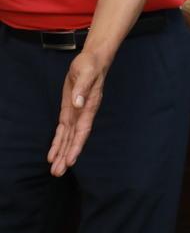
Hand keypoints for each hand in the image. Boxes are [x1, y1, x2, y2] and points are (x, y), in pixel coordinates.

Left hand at [47, 50, 108, 176]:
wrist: (93, 59)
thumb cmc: (91, 64)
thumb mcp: (85, 72)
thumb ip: (83, 88)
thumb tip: (78, 104)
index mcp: (89, 107)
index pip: (82, 130)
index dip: (76, 146)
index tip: (70, 160)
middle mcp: (83, 114)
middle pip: (74, 139)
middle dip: (66, 155)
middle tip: (58, 172)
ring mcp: (76, 113)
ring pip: (68, 137)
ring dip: (62, 152)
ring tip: (55, 170)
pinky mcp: (69, 110)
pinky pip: (63, 129)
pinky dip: (58, 141)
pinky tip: (53, 153)